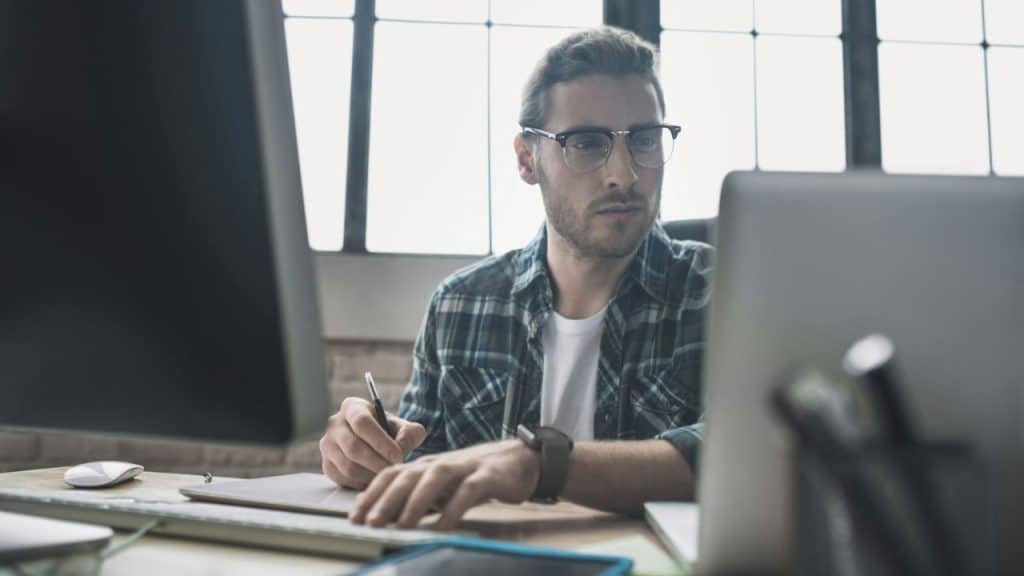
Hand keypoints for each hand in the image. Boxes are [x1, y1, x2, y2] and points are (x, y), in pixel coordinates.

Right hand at [319, 397, 426, 489]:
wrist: (374, 443)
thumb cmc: (389, 432)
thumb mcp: (403, 427)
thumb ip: (410, 433)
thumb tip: (402, 447)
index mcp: (352, 407)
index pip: (362, 423)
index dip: (381, 441)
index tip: (398, 456)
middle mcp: (334, 424)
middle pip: (353, 447)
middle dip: (377, 462)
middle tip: (394, 470)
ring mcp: (327, 445)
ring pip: (348, 466)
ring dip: (371, 475)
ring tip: (387, 475)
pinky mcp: (327, 465)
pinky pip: (343, 479)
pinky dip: (361, 483)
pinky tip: (375, 479)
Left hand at [350, 439, 539, 530]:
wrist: (518, 460)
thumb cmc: (474, 477)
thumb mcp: (443, 487)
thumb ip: (419, 500)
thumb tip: (388, 520)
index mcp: (426, 465)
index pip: (392, 474)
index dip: (371, 494)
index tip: (355, 516)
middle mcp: (440, 463)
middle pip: (408, 476)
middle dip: (386, 500)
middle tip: (370, 522)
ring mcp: (463, 467)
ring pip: (433, 479)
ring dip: (415, 502)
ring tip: (402, 525)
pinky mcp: (487, 476)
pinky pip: (467, 492)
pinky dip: (453, 509)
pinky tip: (443, 527)